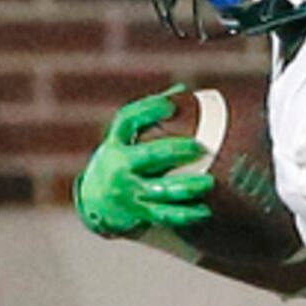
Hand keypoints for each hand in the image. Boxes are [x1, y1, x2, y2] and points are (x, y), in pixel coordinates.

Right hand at [75, 89, 212, 236]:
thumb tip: (182, 90)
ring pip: (160, 189)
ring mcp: (128, 191)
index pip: (127, 120)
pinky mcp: (137, 213)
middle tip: (201, 147)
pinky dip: (185, 214)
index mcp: (117, 143)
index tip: (170, 105)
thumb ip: (149, 116)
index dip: (148, 110)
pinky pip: (164, 215)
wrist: (96, 201)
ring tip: (209, 182)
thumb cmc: (123, 160)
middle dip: (176, 151)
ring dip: (186, 187)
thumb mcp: (126, 139)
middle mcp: (120, 166)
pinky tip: (205, 211)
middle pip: (149, 156)